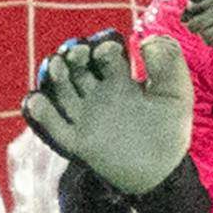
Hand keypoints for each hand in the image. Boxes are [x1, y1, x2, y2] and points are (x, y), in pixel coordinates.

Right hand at [20, 30, 192, 196]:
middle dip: (74, 57)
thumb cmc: (170, 132)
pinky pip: (54, 126)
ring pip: (63, 91)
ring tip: (56, 66)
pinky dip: (42, 113)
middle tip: (76, 52)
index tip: (110, 48)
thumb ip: (167, 64)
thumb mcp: (176, 94)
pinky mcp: (78, 140)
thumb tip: (147, 39)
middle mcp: (99, 95)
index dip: (103, 48)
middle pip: (78, 69)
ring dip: (56, 77)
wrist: (162, 173)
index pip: (104, 56)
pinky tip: (36, 100)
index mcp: (120, 81)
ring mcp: (86, 117)